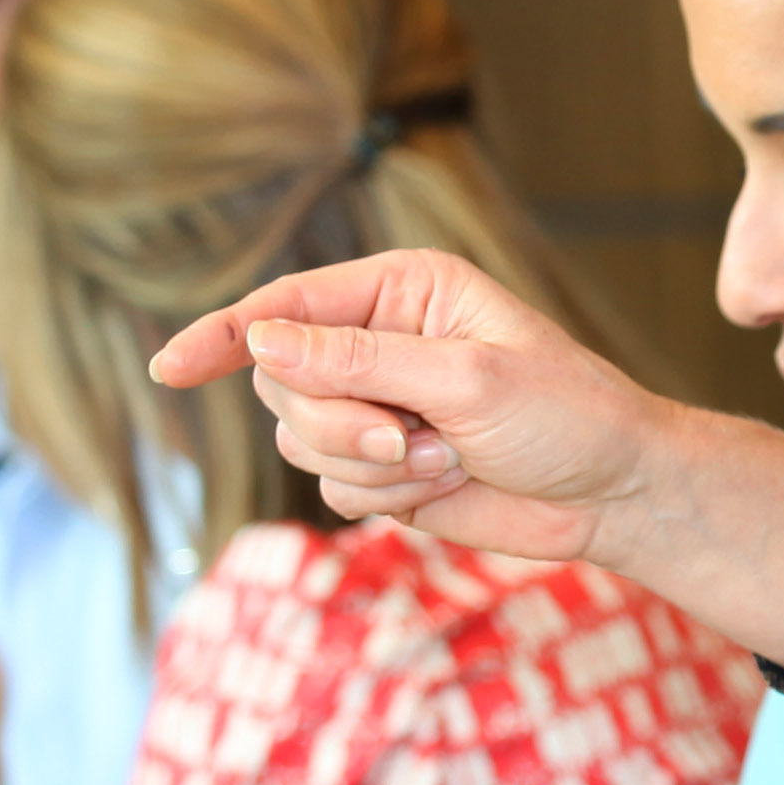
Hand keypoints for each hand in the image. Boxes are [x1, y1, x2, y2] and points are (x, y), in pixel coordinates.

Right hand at [148, 251, 664, 555]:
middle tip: (412, 436)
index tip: (170, 367)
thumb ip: (360, 361)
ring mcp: (377, 406)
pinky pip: (333, 486)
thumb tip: (262, 342)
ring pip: (302, 441)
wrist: (613, 493)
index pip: (288, 305)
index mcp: (401, 289)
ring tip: (445, 458)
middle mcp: (378, 341)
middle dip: (340, 422)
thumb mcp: (468, 378)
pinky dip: (386, 496)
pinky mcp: (383, 466)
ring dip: (372, 464)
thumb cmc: (565, 414)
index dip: (225, 334)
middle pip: (283, 384)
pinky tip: (446, 484)